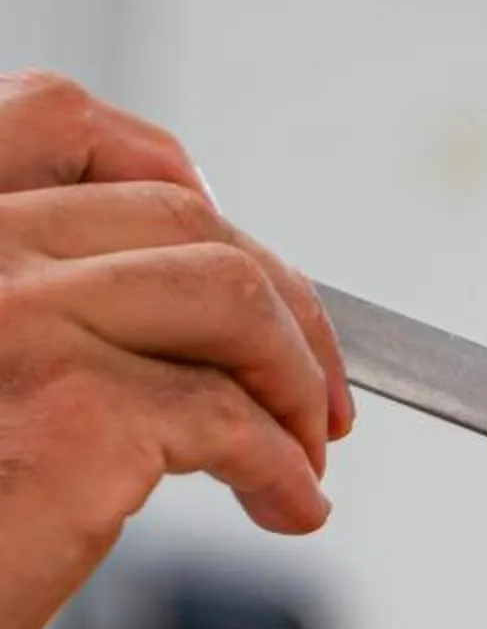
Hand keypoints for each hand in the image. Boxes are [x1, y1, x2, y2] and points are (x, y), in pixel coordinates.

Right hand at [0, 70, 352, 628]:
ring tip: (306, 450)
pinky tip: (287, 506)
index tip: (233, 254)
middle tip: (315, 392)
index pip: (57, 121)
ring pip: (229, 295)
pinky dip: (284, 467)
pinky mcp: (76, 415)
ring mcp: (19, 320)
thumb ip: (44, 303)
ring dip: (295, 376)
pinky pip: (231, 420)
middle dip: (278, 303)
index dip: (171, 176)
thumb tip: (190, 313)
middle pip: (177, 217)